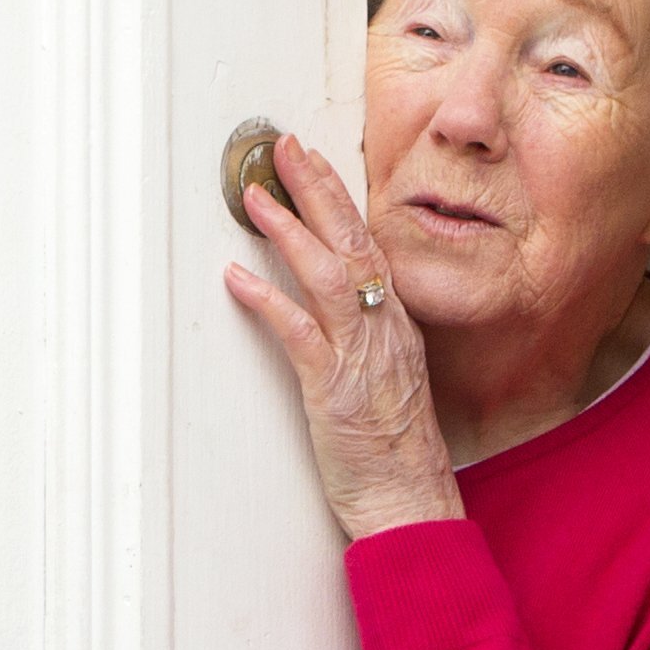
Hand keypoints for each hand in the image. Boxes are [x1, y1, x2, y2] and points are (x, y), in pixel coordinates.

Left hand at [217, 130, 459, 542]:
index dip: (337, 198)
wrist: (411, 502)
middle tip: (284, 147)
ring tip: (255, 198)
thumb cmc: (396, 452)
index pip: (367, 244)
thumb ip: (366, 339)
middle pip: (352, 242)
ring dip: (289, 231)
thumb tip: (336, 309)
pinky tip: (237, 278)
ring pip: (328, 275)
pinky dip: (268, 300)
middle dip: (316, 188)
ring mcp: (362, 357)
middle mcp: (384, 330)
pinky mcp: (336, 390)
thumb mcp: (387, 381)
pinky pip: (301, 334)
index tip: (312, 160)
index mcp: (396, 324)